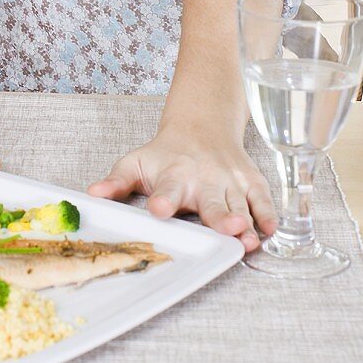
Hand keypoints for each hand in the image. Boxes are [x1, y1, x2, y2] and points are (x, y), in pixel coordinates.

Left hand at [86, 125, 276, 251]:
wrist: (201, 125)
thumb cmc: (165, 154)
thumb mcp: (136, 162)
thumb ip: (116, 181)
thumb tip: (92, 194)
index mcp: (173, 175)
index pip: (167, 189)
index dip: (163, 200)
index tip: (159, 209)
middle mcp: (204, 178)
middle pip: (212, 201)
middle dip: (220, 215)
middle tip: (227, 228)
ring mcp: (230, 180)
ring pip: (241, 203)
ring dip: (247, 221)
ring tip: (249, 237)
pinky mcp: (250, 182)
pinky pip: (263, 198)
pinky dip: (269, 214)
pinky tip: (270, 230)